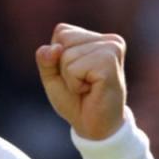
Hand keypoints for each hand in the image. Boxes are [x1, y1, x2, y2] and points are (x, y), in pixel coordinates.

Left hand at [35, 23, 126, 139]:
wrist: (94, 127)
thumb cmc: (76, 100)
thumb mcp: (53, 77)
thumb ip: (46, 59)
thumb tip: (53, 48)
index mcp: (97, 38)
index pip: (62, 31)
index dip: (58, 57)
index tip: (75, 74)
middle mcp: (109, 40)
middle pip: (63, 41)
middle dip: (63, 67)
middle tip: (82, 84)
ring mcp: (112, 49)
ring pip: (66, 55)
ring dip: (70, 78)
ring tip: (87, 88)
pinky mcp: (110, 62)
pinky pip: (74, 68)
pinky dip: (75, 84)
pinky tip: (91, 90)